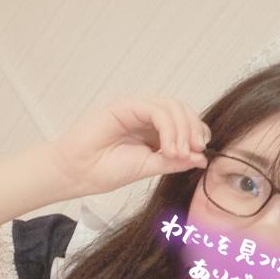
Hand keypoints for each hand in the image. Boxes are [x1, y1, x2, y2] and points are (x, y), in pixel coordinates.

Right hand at [48, 95, 211, 197]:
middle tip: (195, 151)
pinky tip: (168, 148)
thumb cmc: (106, 170)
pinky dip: (169, 129)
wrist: (77, 173)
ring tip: (178, 154)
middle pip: (182, 110)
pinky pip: (156, 110)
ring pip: (172, 107)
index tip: (201, 155)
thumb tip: (201, 159)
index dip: (198, 134)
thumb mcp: (149, 167)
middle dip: (194, 130)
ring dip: (182, 130)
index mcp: (154, 130)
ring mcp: (136, 108)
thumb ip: (174, 161)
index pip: (186, 122)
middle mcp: (147, 116)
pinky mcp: (126, 105)